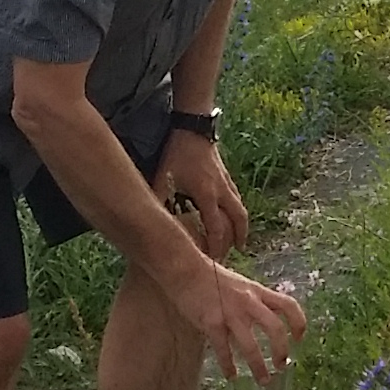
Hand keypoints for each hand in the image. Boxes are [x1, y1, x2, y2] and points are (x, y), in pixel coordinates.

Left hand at [153, 128, 249, 255]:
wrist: (194, 127)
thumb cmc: (178, 153)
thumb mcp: (163, 177)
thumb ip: (158, 198)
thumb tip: (147, 220)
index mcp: (206, 194)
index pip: (216, 227)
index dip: (215, 246)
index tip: (213, 262)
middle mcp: (222, 191)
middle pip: (238, 221)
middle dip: (237, 240)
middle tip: (232, 256)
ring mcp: (227, 183)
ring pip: (241, 210)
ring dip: (241, 228)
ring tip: (239, 244)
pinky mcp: (227, 177)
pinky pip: (238, 200)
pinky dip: (238, 214)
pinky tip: (233, 219)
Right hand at [177, 258, 306, 381]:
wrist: (185, 269)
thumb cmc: (210, 276)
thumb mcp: (239, 284)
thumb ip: (250, 300)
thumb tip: (259, 318)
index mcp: (257, 291)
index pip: (288, 305)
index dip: (298, 322)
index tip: (300, 338)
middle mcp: (248, 302)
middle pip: (276, 328)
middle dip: (282, 351)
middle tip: (282, 366)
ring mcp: (230, 313)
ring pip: (251, 346)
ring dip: (259, 367)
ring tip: (263, 380)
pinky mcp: (212, 323)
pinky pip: (224, 350)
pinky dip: (228, 366)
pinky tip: (231, 376)